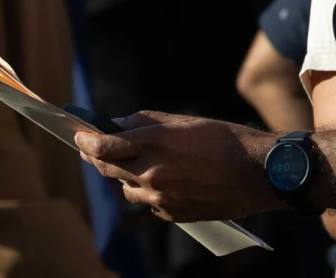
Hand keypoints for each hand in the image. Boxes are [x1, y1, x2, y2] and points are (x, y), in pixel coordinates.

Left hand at [75, 111, 281, 222]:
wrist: (257, 174)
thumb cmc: (228, 141)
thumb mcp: (190, 121)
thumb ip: (152, 122)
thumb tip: (123, 124)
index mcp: (156, 143)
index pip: (105, 145)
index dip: (87, 141)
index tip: (79, 136)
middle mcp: (152, 172)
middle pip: (109, 169)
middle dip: (96, 157)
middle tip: (90, 149)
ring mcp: (160, 197)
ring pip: (127, 189)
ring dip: (125, 176)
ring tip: (136, 165)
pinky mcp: (171, 214)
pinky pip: (148, 204)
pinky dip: (148, 192)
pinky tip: (164, 181)